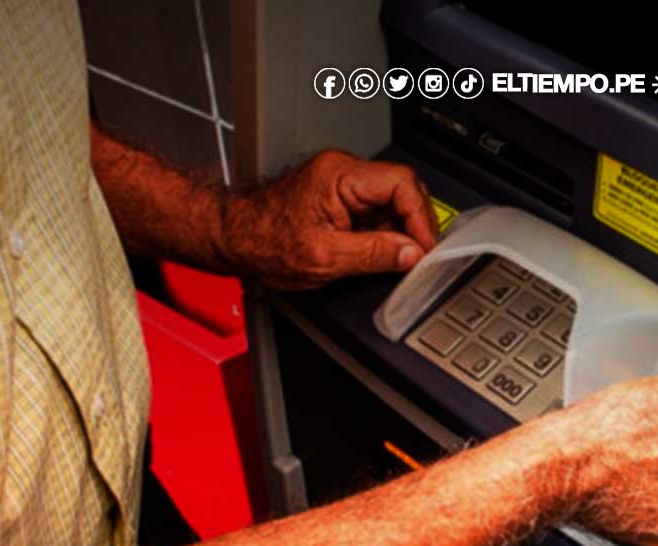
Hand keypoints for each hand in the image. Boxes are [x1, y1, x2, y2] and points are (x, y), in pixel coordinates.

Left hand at [220, 150, 438, 289]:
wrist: (232, 239)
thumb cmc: (262, 242)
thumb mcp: (325, 258)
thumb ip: (374, 254)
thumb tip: (412, 254)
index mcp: (341, 175)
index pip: (402, 184)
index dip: (421, 218)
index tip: (425, 248)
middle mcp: (344, 172)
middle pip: (402, 190)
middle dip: (414, 225)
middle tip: (418, 256)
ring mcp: (343, 184)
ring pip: (392, 203)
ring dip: (399, 232)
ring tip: (396, 259)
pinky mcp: (340, 198)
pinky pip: (376, 212)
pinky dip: (384, 234)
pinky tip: (379, 254)